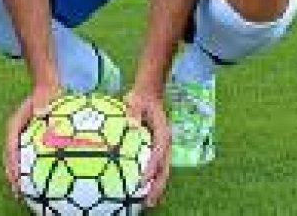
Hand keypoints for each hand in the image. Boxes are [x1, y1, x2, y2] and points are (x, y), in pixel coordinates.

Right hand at [4, 83, 60, 195]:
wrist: (45, 89)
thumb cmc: (45, 93)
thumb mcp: (43, 95)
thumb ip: (41, 103)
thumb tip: (41, 111)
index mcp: (14, 125)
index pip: (10, 146)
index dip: (12, 162)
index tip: (15, 175)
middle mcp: (14, 134)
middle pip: (10, 158)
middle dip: (12, 175)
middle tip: (17, 191)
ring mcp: (20, 139)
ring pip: (15, 161)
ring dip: (17, 177)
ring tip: (22, 194)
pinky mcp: (28, 143)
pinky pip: (27, 159)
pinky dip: (29, 171)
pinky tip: (37, 184)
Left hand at [124, 87, 170, 207]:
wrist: (149, 94)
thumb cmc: (141, 98)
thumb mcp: (135, 101)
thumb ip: (133, 111)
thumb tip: (131, 124)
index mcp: (163, 132)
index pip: (159, 152)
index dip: (152, 167)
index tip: (144, 180)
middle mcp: (165, 143)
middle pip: (165, 167)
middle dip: (159, 185)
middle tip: (149, 201)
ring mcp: (163, 148)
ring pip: (163, 170)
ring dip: (157, 186)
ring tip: (148, 203)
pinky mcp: (157, 150)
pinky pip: (157, 167)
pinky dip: (153, 180)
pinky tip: (144, 191)